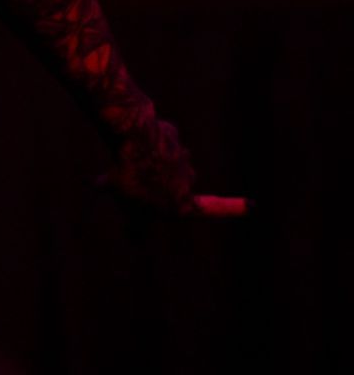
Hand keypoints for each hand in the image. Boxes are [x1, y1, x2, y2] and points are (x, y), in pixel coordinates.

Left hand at [93, 117, 250, 218]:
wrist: (135, 140)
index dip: (233, 208)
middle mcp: (189, 178)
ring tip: (121, 165)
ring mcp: (181, 154)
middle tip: (128, 182)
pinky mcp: (169, 133)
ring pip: (160, 162)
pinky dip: (139, 146)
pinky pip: (151, 143)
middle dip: (152, 183)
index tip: (253, 205)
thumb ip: (137, 228)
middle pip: (171, 183)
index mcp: (184, 201)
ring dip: (144, 164)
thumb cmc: (135, 180)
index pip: (213, 209)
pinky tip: (124, 145)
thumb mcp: (132, 212)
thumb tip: (136, 240)